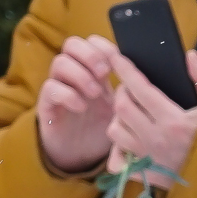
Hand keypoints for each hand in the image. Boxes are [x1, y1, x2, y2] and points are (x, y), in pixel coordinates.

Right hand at [36, 36, 120, 173]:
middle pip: (71, 44)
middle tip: (105, 73)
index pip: (91, 42)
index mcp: (93, 71)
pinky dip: (67, 94)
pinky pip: (50, 88)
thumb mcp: (121, 106)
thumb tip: (149, 75)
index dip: (102, 46)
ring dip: (81, 74)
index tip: (117, 60)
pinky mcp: (47, 105)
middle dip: (90, 55)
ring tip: (95, 93)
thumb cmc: (104, 127)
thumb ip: (130, 90)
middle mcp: (74, 75)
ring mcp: (59, 88)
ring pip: (59, 62)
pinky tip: (81, 106)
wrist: (82, 155)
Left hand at [105, 49, 196, 185]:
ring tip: (130, 112)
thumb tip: (189, 56)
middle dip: (122, 92)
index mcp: (174, 121)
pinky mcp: (144, 173)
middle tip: (130, 87)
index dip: (125, 70)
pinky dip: (118, 146)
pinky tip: (130, 139)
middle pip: (122, 107)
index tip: (117, 58)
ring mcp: (147, 157)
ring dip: (119, 117)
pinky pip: (117, 158)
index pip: (140, 89)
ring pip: (115, 130)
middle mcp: (156, 139)